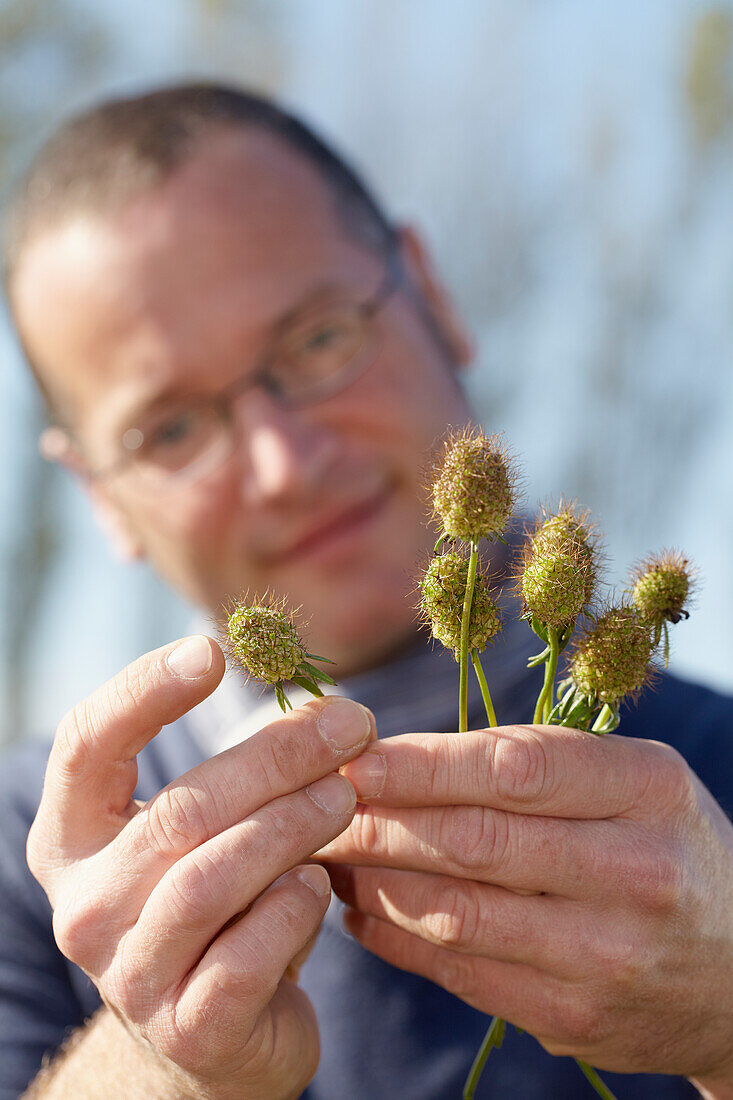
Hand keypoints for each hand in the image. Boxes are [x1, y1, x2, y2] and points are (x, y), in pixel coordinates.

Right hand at [27, 635, 374, 1099]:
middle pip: (181, 808)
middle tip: (349, 724)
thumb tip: (327, 707)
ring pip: (213, 877)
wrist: (216, 1033)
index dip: (145, 691)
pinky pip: (248, 953)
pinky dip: (294, 908)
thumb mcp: (208, 830)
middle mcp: (84, 904)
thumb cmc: (219, 902)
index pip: (88, 744)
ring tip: (346, 798)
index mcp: (73, 837)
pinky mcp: (187, 1029)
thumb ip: (240, 774)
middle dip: (277, 757)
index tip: (212, 651)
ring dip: (293, 825)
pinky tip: (319, 886)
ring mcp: (130, 973)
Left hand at [318, 723, 732, 1088]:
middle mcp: (634, 870)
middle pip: (476, 840)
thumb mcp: (633, 782)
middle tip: (317, 806)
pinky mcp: (574, 1018)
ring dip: (375, 881)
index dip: (422, 763)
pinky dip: (397, 939)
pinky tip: (360, 910)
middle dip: (380, 822)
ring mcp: (606, 954)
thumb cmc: (665, 846)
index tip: (355, 757)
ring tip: (327, 854)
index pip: (514, 769)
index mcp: (647, 788)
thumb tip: (400, 758)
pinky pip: (461, 974)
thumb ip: (536, 765)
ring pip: (457, 913)